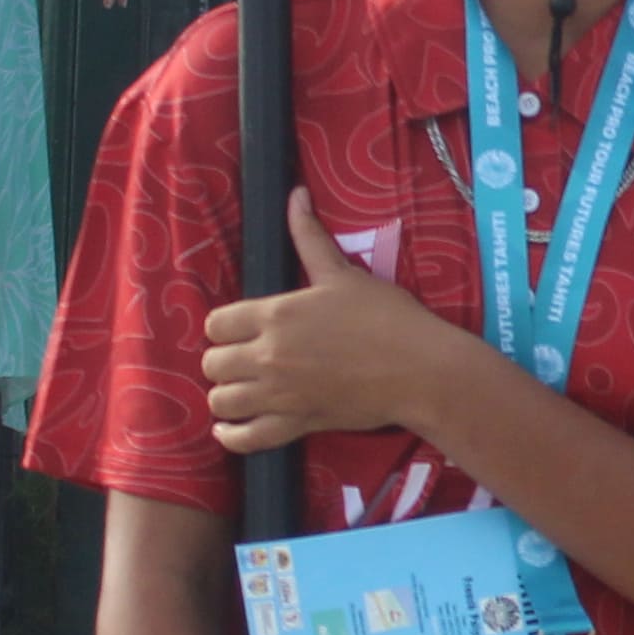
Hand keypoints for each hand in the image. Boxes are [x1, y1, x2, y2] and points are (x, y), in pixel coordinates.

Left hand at [201, 191, 472, 451]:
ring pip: (221, 400)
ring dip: (227, 394)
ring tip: (244, 387)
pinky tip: (231, 426)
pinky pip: (246, 438)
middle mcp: (268, 356)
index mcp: (276, 315)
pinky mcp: (296, 424)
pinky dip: (233, 435)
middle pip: (212, 362)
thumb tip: (295, 195)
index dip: (226, 326)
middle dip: (225, 359)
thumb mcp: (344, 274)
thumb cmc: (387, 318)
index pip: (216, 323)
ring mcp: (279, 394)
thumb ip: (309, 236)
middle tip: (247, 357)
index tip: (244, 328)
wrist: (421, 370)